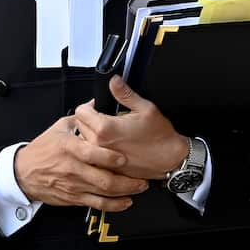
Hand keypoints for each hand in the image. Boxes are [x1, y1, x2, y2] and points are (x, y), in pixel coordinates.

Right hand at [14, 115, 148, 209]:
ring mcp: (74, 185)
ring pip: (104, 193)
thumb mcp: (58, 128)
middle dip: (126, 180)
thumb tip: (96, 104)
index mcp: (68, 148)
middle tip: (142, 177)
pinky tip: (126, 201)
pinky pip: (97, 204)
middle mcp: (72, 168)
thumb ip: (80, 118)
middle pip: (103, 178)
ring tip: (139, 187)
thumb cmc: (42, 150)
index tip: (124, 157)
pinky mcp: (74, 197)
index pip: (90, 154)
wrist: (23, 173)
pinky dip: (114, 205)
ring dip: (125, 192)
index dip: (108, 158)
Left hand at [72, 76, 189, 180]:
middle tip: (103, 117)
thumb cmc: (160, 137)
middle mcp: (99, 144)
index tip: (96, 106)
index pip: (80, 112)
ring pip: (84, 141)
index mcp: (105, 128)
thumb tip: (114, 80)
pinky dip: (97, 148)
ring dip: (91, 133)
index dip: (88, 106)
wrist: (170, 160)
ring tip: (108, 131)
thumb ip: (125, 93)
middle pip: (79, 125)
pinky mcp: (106, 168)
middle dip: (89, 118)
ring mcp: (102, 159)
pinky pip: (93, 155)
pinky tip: (111, 145)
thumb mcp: (145, 108)